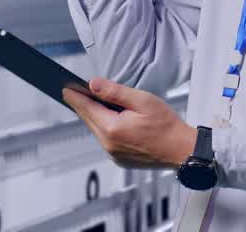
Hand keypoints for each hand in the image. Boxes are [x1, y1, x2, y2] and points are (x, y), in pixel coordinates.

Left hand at [63, 77, 197, 168]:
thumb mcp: (141, 100)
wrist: (181, 150)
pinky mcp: (119, 160)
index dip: (75, 97)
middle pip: (89, 120)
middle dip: (83, 106)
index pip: (87, 108)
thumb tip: (92, 84)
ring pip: (97, 130)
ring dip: (96, 117)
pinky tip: (112, 120)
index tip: (65, 89)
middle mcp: (109, 144)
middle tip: (75, 93)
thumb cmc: (166, 124)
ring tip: (95, 103)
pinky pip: (106, 140)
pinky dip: (105, 129)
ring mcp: (113, 154)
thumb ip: (114, 92)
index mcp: (112, 128)